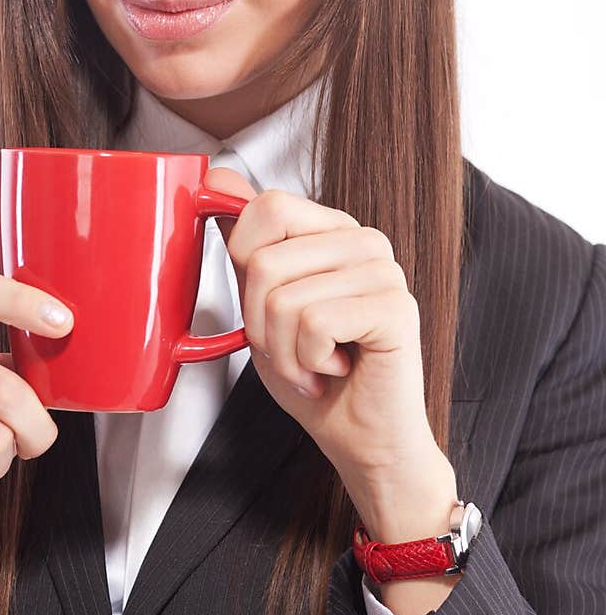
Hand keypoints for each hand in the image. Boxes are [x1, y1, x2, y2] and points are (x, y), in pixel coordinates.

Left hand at [205, 166, 458, 545]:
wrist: (360, 438)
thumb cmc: (314, 375)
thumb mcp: (262, 304)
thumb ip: (246, 242)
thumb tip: (218, 175)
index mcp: (332, 231)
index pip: (265, 208)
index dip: (245, 266)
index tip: (268, 309)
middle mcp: (363, 241)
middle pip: (265, 261)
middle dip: (261, 323)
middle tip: (293, 349)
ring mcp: (384, 271)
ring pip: (284, 298)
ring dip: (285, 352)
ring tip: (315, 364)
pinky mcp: (396, 307)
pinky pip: (315, 323)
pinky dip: (309, 362)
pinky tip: (336, 371)